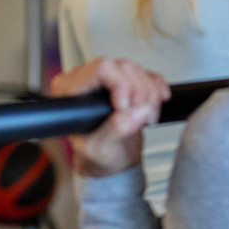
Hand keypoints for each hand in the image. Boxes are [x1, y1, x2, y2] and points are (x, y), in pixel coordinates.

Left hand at [48, 58, 169, 177]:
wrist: (111, 160)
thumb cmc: (96, 156)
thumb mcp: (100, 149)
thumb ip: (115, 129)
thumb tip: (135, 112)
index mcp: (70, 90)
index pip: (100, 69)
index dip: (121, 85)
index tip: (126, 108)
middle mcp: (87, 79)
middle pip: (122, 67)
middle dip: (140, 93)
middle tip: (142, 117)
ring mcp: (108, 79)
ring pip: (136, 70)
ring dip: (150, 94)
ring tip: (147, 117)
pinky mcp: (127, 81)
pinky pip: (147, 74)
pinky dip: (157, 87)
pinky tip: (157, 102)